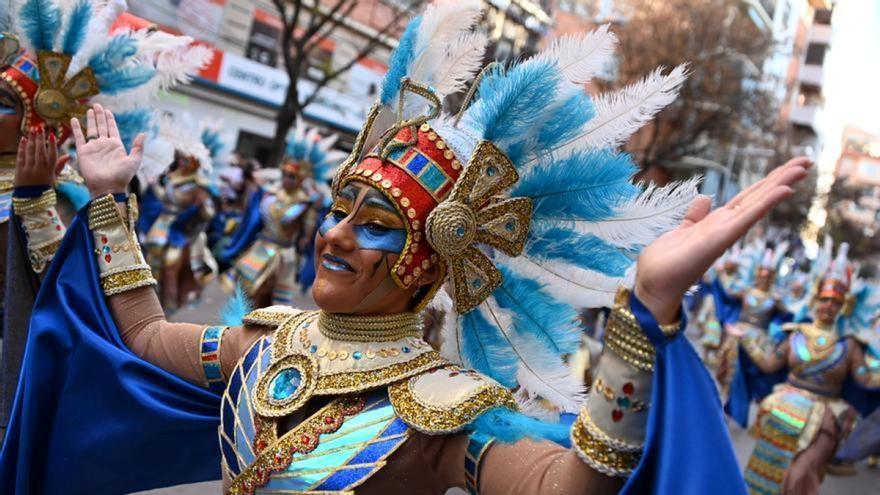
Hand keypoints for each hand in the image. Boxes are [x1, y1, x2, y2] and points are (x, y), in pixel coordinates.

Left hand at [14, 129, 70, 186]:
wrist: (30, 199)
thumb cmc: (44, 188)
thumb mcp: (54, 178)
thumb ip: (60, 166)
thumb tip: (68, 156)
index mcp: (50, 171)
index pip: (52, 156)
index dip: (52, 145)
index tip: (52, 134)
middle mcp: (39, 169)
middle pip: (40, 151)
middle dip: (40, 138)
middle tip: (40, 127)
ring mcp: (29, 169)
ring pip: (31, 152)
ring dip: (32, 139)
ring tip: (33, 129)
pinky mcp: (19, 170)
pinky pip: (21, 156)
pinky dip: (22, 147)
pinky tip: (24, 139)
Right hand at [71, 103, 144, 197]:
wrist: (108, 187)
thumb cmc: (122, 176)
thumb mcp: (134, 161)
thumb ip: (138, 147)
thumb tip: (143, 133)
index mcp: (116, 145)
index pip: (112, 128)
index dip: (110, 119)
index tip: (107, 110)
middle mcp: (104, 145)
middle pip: (101, 126)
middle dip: (99, 115)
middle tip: (97, 105)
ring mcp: (93, 147)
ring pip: (91, 129)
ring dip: (90, 119)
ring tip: (88, 109)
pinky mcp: (83, 152)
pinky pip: (79, 137)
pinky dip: (76, 128)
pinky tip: (73, 119)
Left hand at [634, 158, 811, 323]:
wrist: (654, 284)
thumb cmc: (666, 263)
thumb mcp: (681, 230)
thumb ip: (695, 216)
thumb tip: (704, 199)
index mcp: (718, 223)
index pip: (747, 198)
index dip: (766, 182)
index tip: (788, 168)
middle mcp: (727, 227)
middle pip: (758, 197)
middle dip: (781, 179)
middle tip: (807, 163)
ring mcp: (726, 232)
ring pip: (758, 203)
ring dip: (781, 185)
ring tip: (803, 168)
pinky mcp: (721, 238)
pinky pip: (747, 217)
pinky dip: (766, 203)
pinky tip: (784, 191)